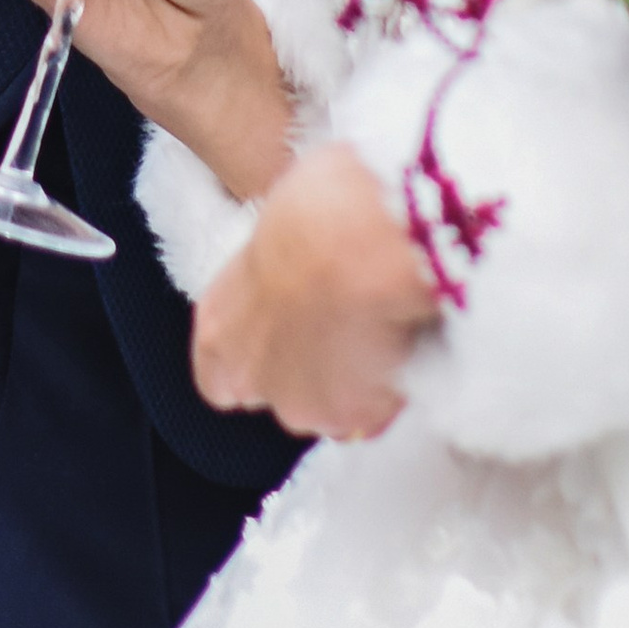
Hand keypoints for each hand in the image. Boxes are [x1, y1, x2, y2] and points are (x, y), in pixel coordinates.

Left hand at [192, 142, 436, 441]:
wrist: (368, 238)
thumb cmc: (320, 208)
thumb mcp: (280, 221)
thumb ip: (280, 263)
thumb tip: (303, 255)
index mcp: (218, 328)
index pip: (220, 373)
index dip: (261, 351)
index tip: (290, 323)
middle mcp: (252, 378)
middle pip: (281, 391)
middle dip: (312, 363)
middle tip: (345, 314)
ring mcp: (305, 406)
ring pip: (332, 404)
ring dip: (354, 377)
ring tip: (384, 324)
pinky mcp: (358, 419)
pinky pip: (379, 407)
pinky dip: (394, 382)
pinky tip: (410, 339)